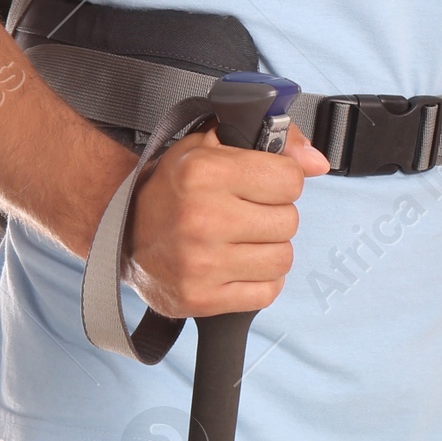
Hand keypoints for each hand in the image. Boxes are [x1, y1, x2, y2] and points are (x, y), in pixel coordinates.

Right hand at [123, 120, 331, 317]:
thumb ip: (274, 141)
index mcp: (206, 172)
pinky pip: (266, 292)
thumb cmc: (173, 185)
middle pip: (289, 221)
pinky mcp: (201, 299)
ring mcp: (201, 264)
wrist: (123, 231)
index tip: (265, 181)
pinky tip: (238, 263)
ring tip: (243, 238)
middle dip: (275, 213)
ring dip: (269, 248)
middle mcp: (203, 218)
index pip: (290, 179)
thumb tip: (318, 162)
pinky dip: (260, 280)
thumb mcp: (212, 142)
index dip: (283, 178)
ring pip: (282, 258)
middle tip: (249, 210)